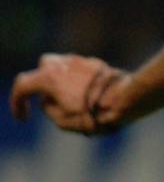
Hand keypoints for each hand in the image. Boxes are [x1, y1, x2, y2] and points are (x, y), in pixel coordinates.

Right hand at [9, 54, 127, 134]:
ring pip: (61, 68)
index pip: (22, 86)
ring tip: (77, 102)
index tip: (23, 117)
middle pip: (41, 71)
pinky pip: (79, 71)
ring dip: (62, 82)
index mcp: (48, 77)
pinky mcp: (95, 62)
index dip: (18, 103)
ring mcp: (78, 60)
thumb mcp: (63, 122)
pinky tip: (92, 96)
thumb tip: (49, 99)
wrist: (128, 99)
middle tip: (53, 103)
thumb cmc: (96, 113)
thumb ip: (48, 108)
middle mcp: (60, 63)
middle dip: (42, 86)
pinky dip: (79, 81)